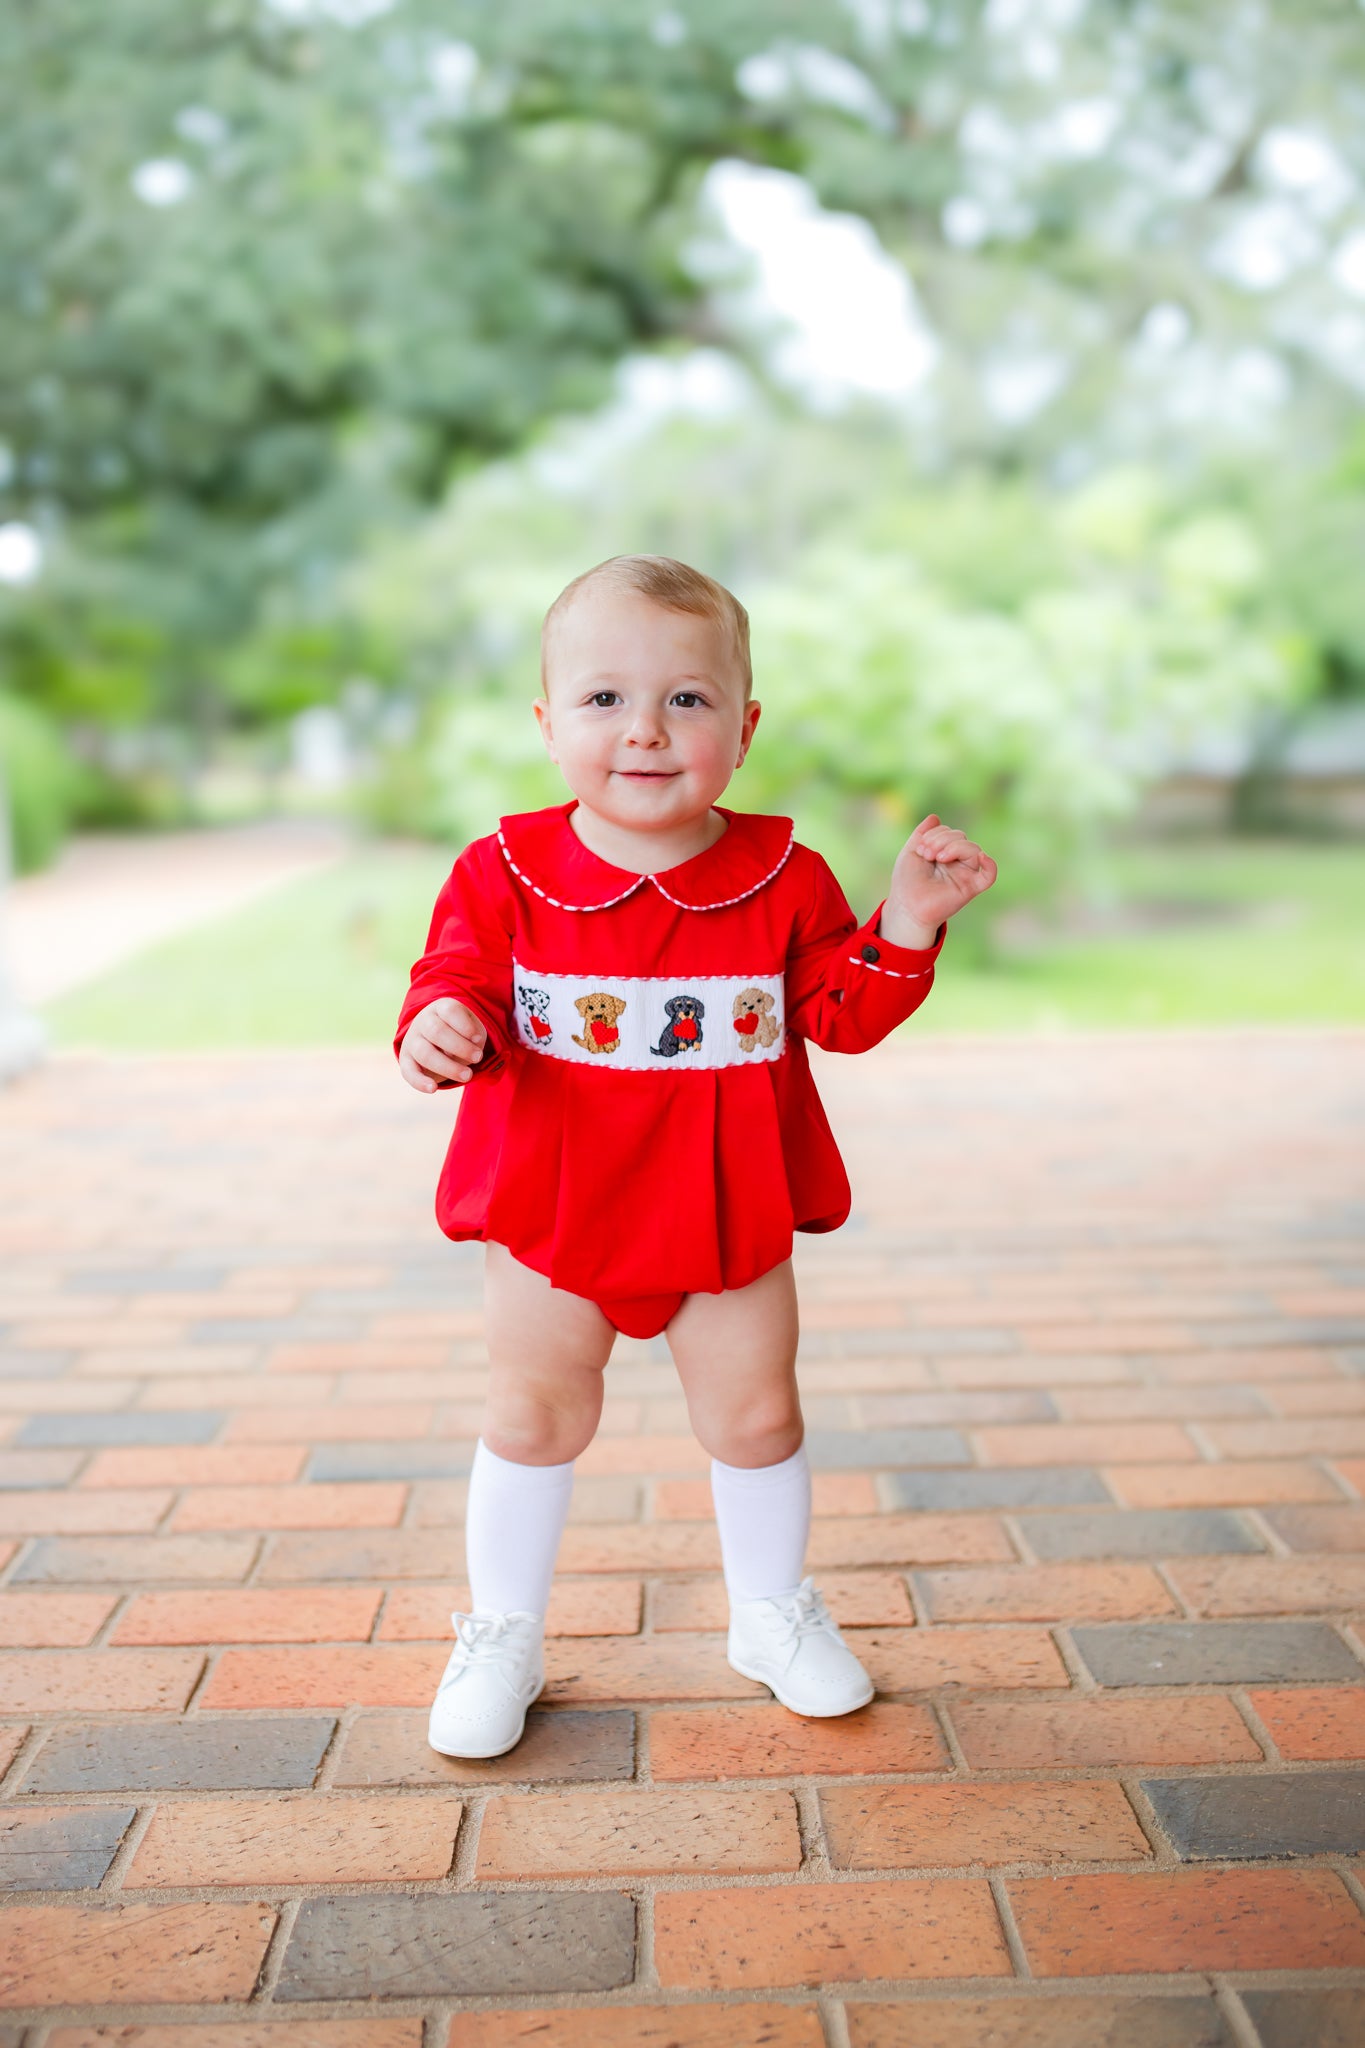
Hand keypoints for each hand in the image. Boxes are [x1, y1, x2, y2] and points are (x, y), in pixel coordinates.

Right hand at [399, 998, 487, 1093]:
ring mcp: (412, 1040)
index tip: (478, 1039)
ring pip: (425, 1053)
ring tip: (467, 1076)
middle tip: (478, 1058)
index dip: (465, 1026)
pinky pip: (408, 1071)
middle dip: (460, 1047)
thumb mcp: (471, 1029)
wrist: (438, 1038)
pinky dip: (419, 1082)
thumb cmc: (461, 1033)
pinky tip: (433, 1089)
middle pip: (437, 1032)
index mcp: (441, 1008)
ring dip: (448, 1066)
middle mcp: (423, 1021)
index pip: (450, 1011)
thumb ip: (472, 1038)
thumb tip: (468, 1054)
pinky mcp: (406, 1060)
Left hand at [880, 815, 997, 947]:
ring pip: (974, 849)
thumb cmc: (907, 882)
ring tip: (937, 858)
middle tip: (926, 854)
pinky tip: (982, 857)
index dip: (936, 833)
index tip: (920, 848)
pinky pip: (989, 876)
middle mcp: (957, 862)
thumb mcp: (911, 851)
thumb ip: (922, 833)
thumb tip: (935, 817)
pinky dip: (990, 865)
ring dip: (954, 847)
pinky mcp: (970, 888)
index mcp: (944, 853)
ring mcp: (965, 874)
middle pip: (962, 837)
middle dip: (942, 839)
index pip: (950, 832)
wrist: (906, 906)